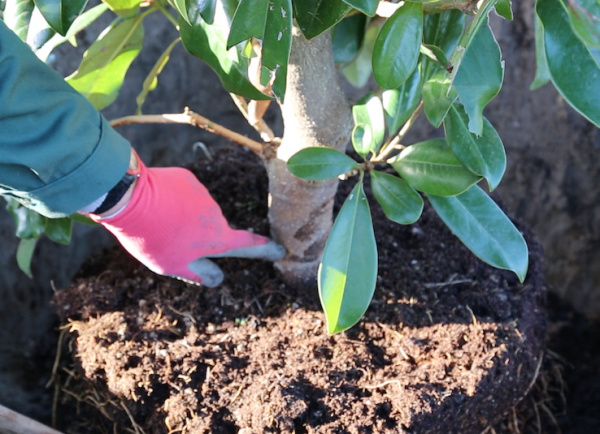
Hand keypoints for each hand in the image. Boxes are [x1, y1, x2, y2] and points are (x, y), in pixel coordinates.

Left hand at [89, 152, 284, 286]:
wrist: (131, 197)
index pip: (248, 245)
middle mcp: (216, 214)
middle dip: (198, 236)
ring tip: (159, 222)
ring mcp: (203, 194)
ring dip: (185, 218)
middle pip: (213, 229)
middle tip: (170, 239)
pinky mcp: (188, 180)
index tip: (281, 250)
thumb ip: (200, 273)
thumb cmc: (153, 237)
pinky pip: (186, 194)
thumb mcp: (173, 266)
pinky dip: (176, 201)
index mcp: (217, 238)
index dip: (266, 250)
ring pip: (198, 212)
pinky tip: (157, 205)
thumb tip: (219, 278)